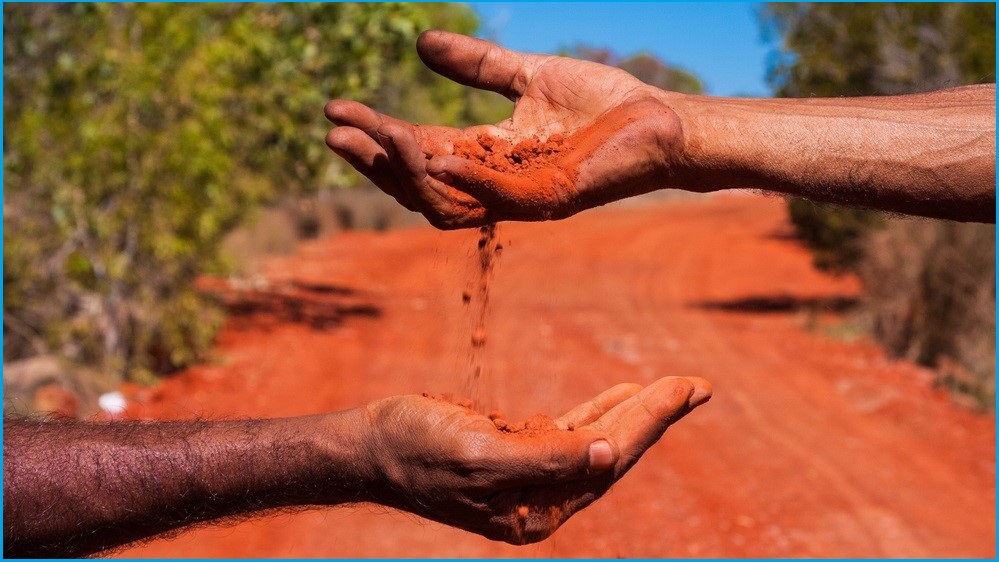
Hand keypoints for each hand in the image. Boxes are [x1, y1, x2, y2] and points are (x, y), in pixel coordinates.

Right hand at [325, 30, 688, 228]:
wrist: (662, 119)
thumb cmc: (603, 104)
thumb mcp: (527, 76)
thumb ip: (477, 66)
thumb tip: (420, 43)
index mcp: (486, 155)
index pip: (416, 151)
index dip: (374, 133)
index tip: (334, 108)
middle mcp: (495, 183)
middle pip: (418, 185)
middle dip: (374, 161)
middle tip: (335, 133)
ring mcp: (521, 196)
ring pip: (446, 202)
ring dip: (408, 173)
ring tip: (377, 135)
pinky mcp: (552, 198)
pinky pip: (497, 198)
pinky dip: (464, 180)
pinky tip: (433, 154)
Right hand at [360, 376, 710, 543]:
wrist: (371, 445)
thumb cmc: (417, 450)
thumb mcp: (480, 456)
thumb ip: (546, 459)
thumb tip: (609, 455)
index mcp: (538, 510)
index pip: (608, 461)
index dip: (649, 422)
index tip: (683, 388)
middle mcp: (542, 498)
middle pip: (612, 453)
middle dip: (655, 416)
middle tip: (698, 385)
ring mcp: (531, 476)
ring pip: (596, 441)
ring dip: (635, 412)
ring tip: (675, 388)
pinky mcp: (517, 453)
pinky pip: (570, 431)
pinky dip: (598, 411)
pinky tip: (622, 395)